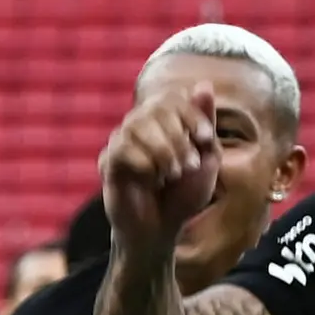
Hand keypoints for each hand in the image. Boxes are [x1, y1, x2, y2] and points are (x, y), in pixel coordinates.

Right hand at [99, 80, 222, 271]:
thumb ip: (205, 124)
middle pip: (155, 108)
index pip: (171, 98)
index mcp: (161, 122)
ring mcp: (120, 143)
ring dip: (163, 149)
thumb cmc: (182, 195)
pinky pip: (122, 149)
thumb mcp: (205, 159)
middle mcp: (138, 126)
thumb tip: (203, 84)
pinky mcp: (108, 163)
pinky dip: (144, 163)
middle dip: (179, 136)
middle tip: (189, 165)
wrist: (161, 230)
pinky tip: (152, 179)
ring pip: (136, 125)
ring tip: (173, 174)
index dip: (191, 114)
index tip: (206, 139)